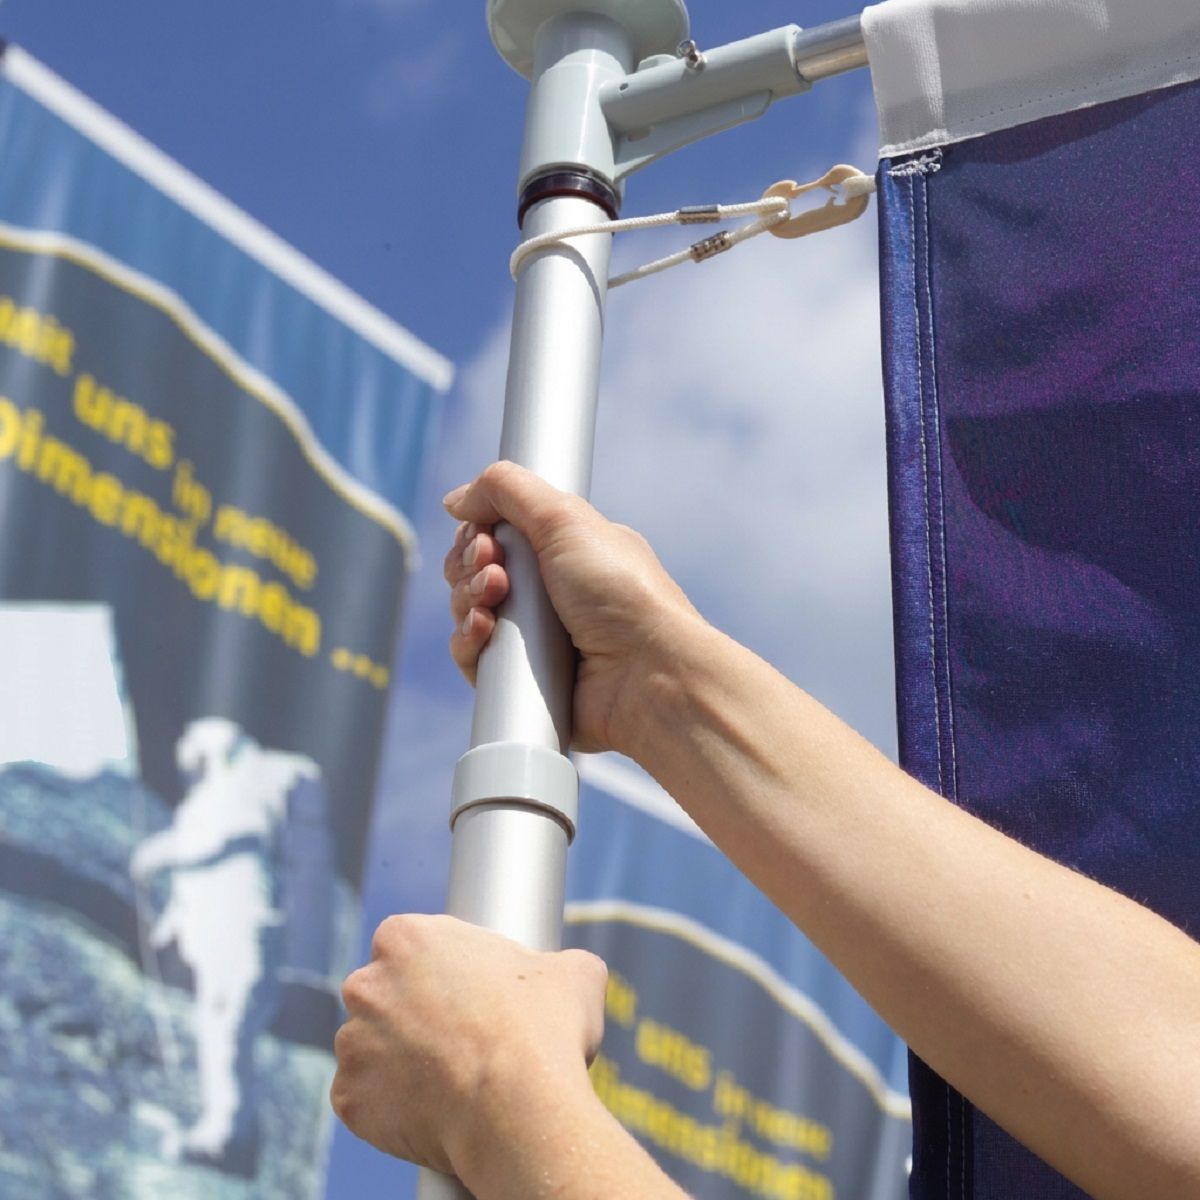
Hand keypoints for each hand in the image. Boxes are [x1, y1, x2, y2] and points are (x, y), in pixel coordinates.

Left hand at [330, 915, 606, 1175]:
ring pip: (371, 1048)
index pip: (410, 945)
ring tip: (448, 1079)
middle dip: (413, 1013)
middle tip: (459, 1036)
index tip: (467, 992)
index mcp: (405, 936)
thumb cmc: (544, 1031)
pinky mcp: (348, 1100)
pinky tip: (430, 1111)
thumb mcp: (573, 972)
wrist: (518, 1110)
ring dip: (399, 1060)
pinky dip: (391, 1107)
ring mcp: (352, 1044)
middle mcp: (366, 984)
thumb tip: (569, 972)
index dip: (441, 968)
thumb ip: (557, 961)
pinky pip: (366, 1100)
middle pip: (384, 994)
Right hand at [443, 461, 702, 755]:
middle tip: (494, 568)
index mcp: (566, 552)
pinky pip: (473, 658)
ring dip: (467, 597)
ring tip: (495, 597)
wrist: (647, 673)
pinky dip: (468, 641)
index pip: (498, 533)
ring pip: (468, 612)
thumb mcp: (566, 518)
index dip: (479, 532)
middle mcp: (551, 593)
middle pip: (476, 570)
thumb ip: (507, 490)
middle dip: (471, 564)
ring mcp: (536, 639)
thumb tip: (456, 499)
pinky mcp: (524, 682)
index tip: (487, 536)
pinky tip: (484, 630)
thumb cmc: (621, 593)